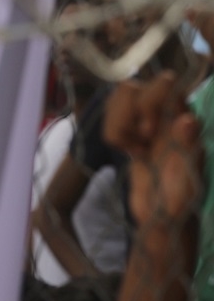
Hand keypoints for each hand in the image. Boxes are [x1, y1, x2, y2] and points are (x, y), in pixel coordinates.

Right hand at [103, 71, 203, 229]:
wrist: (161, 214)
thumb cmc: (180, 199)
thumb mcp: (188, 178)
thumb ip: (187, 148)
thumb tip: (186, 118)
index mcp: (185, 120)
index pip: (167, 86)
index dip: (150, 102)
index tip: (148, 132)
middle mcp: (166, 114)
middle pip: (134, 87)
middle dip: (127, 114)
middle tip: (140, 140)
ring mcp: (146, 122)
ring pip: (119, 99)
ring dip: (117, 125)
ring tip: (132, 148)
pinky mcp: (130, 132)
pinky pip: (112, 118)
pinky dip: (113, 134)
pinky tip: (127, 151)